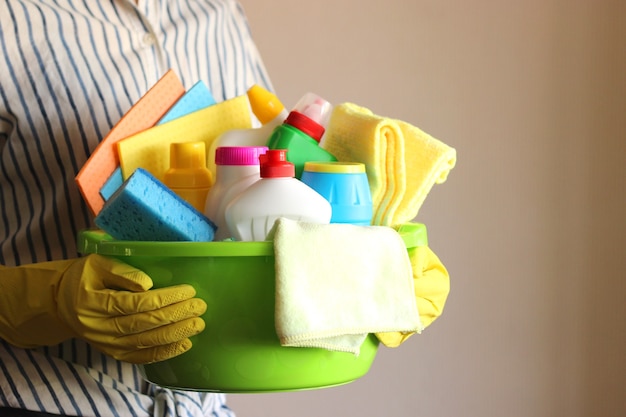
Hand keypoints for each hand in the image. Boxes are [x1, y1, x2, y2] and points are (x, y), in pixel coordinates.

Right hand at [0, 254, 206, 363]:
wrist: (61, 302)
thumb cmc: (83, 277)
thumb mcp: (97, 264)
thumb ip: (122, 271)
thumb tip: (148, 284)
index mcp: (92, 302)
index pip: (135, 303)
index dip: (164, 298)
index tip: (188, 290)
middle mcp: (98, 327)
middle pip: (143, 324)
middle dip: (176, 315)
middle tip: (200, 306)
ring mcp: (105, 343)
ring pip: (145, 342)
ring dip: (175, 334)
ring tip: (197, 324)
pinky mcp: (113, 352)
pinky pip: (140, 357)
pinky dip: (163, 352)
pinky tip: (184, 344)